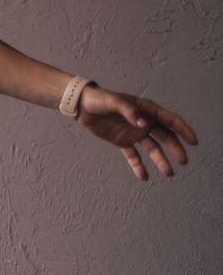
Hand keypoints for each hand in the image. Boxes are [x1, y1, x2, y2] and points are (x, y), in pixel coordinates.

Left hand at [76, 85, 199, 180]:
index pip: (170, 120)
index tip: (193, 142)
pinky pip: (133, 155)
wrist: (81, 106)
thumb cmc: (99, 99)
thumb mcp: (114, 102)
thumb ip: (130, 112)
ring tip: (169, 173)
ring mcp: (134, 133)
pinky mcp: (122, 141)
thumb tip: (145, 123)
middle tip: (183, 161)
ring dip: (161, 160)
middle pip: (165, 137)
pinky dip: (138, 165)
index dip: (183, 130)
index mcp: (147, 110)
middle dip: (176, 149)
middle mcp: (144, 122)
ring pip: (152, 149)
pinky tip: (143, 176)